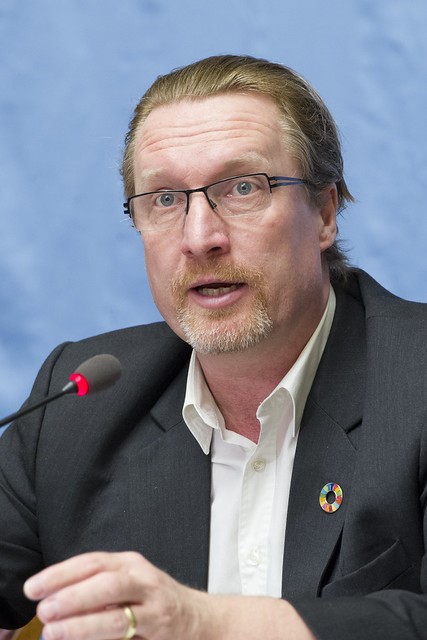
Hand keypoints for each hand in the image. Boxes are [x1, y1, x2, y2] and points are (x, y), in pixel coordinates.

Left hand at [24, 551, 210, 639]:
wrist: (198, 617)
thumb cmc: (154, 600)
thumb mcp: (128, 583)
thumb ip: (97, 587)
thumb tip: (53, 601)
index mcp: (129, 564)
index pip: (92, 562)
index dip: (61, 573)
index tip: (34, 587)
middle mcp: (142, 579)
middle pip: (105, 582)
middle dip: (72, 595)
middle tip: (44, 609)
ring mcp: (154, 606)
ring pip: (117, 613)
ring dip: (83, 624)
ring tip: (56, 631)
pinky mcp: (161, 630)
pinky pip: (130, 636)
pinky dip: (105, 639)